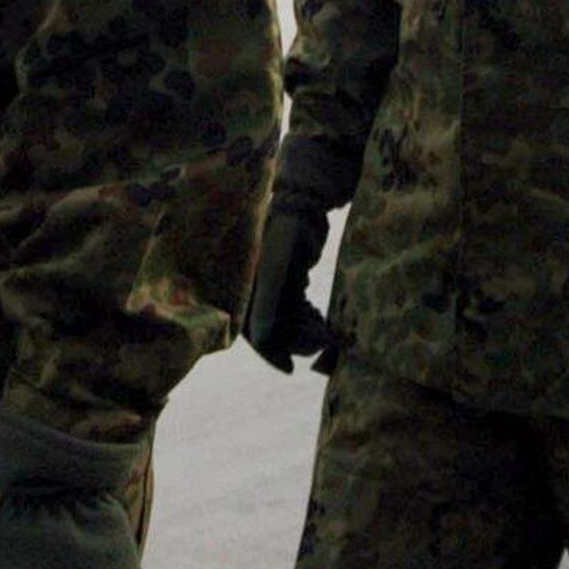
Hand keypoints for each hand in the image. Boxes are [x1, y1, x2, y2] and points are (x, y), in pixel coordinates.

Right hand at [242, 198, 334, 372]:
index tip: (290, 368)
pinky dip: (309, 318)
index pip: (252, 330)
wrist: (303, 201)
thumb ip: (268, 303)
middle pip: (273, 329)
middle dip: (296, 340)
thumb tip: (264, 340)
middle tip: (321, 344)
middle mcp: (252, 289)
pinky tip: (322, 321)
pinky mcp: (287, 281)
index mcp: (242, 287)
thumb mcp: (276, 267)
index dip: (270, 352)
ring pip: (288, 321)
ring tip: (326, 332)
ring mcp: (270, 285)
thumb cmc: (285, 230)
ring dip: (306, 331)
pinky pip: (296, 310)